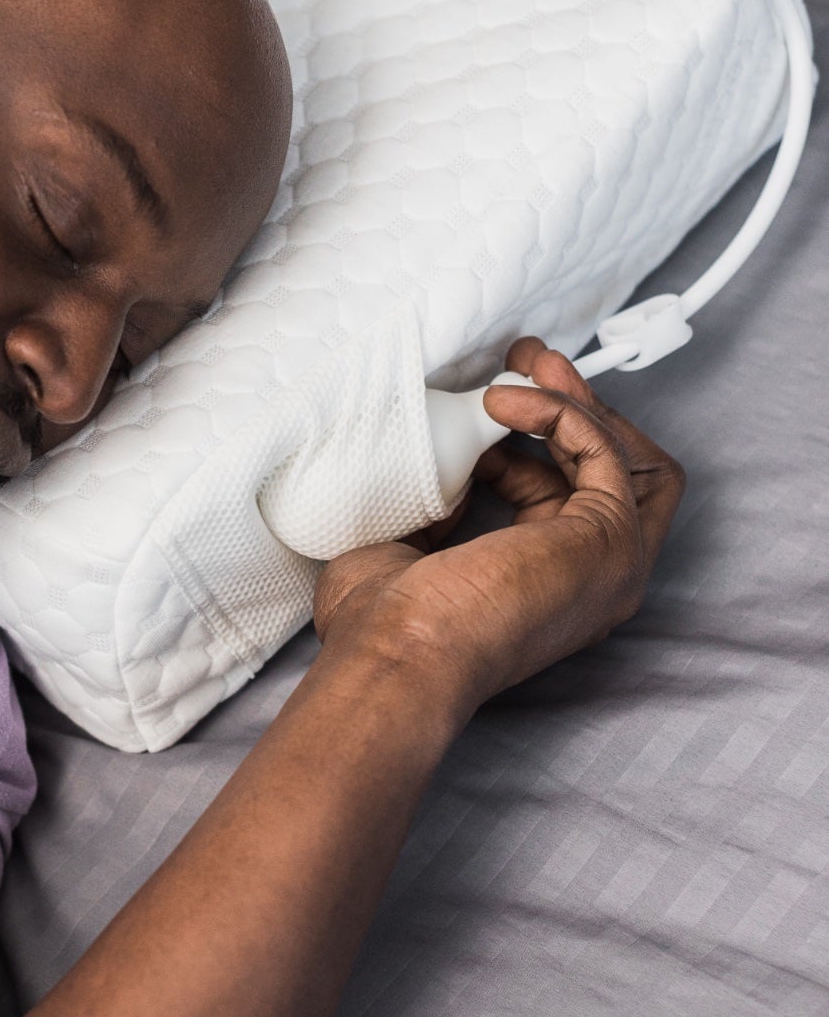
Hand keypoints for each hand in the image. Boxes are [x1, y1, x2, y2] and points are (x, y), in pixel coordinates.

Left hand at [312, 338, 684, 712]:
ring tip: (525, 362)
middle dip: (578, 408)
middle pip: (622, 476)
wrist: (396, 654)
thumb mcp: (408, 551)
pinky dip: (560, 412)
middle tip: (523, 362)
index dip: (528, 449)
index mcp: (549, 591)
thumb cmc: (384, 625)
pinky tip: (503, 404)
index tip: (480, 412)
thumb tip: (446, 471)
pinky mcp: (607, 537)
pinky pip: (602, 450)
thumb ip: (437, 515)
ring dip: (580, 400)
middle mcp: (593, 582)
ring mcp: (611, 565)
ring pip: (632, 460)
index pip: (569, 501)